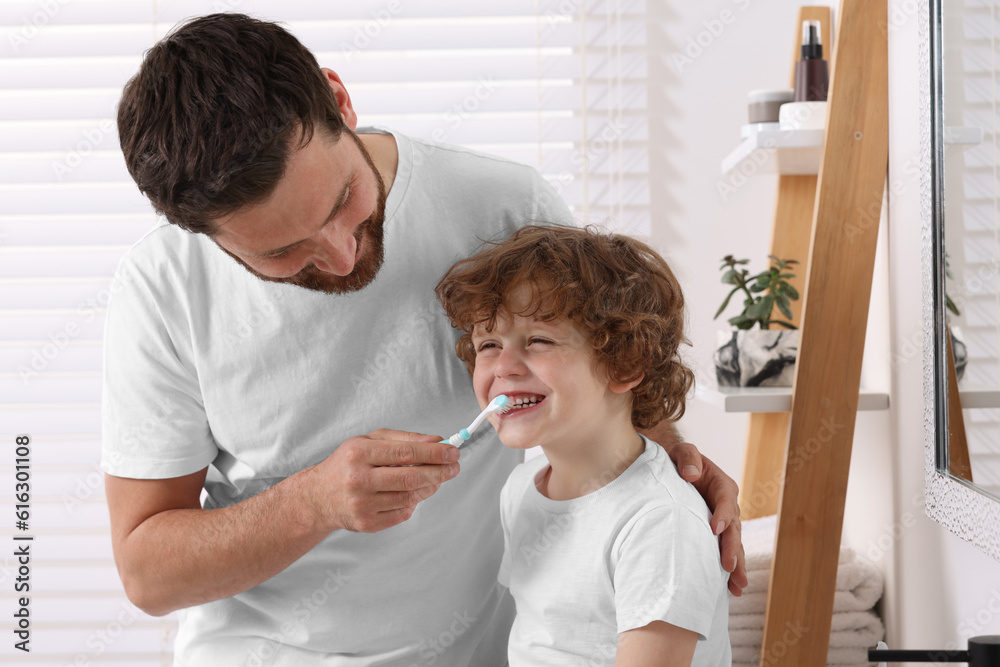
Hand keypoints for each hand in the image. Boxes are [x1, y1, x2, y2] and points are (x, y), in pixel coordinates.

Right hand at [306, 429, 459, 533]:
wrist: (318, 497)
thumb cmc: (348, 463)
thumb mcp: (370, 441)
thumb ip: (404, 439)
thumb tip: (437, 441)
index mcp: (359, 453)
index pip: (406, 452)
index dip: (435, 453)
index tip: (454, 451)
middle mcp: (358, 479)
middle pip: (411, 477)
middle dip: (439, 472)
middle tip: (455, 467)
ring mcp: (362, 504)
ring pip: (410, 497)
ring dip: (430, 487)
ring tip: (437, 479)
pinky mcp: (366, 523)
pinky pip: (402, 513)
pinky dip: (415, 502)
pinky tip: (415, 493)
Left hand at [668, 442, 747, 596]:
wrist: (674, 471)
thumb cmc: (680, 460)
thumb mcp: (683, 452)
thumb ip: (688, 458)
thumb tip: (690, 474)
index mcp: (723, 486)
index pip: (726, 500)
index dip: (723, 515)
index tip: (715, 530)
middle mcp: (728, 507)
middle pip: (733, 529)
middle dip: (732, 549)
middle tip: (728, 567)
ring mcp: (724, 524)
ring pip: (733, 546)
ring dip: (736, 566)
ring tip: (737, 586)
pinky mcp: (716, 536)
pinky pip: (724, 553)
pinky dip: (728, 571)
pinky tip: (730, 590)